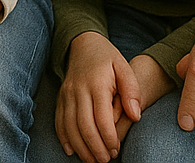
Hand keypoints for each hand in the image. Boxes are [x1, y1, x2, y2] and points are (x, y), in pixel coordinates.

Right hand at [55, 32, 141, 162]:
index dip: (108, 137)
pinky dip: (64, 137)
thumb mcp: (124, 67)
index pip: (101, 117)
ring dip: (80, 146)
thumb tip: (135, 116)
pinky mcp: (60, 97)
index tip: (116, 149)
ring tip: (92, 160)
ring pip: (69, 126)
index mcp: (96, 83)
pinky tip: (71, 150)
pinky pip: (59, 120)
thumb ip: (132, 91)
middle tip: (105, 161)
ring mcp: (66, 94)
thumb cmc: (107, 57)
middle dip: (94, 147)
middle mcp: (78, 90)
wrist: (83, 43)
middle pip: (83, 125)